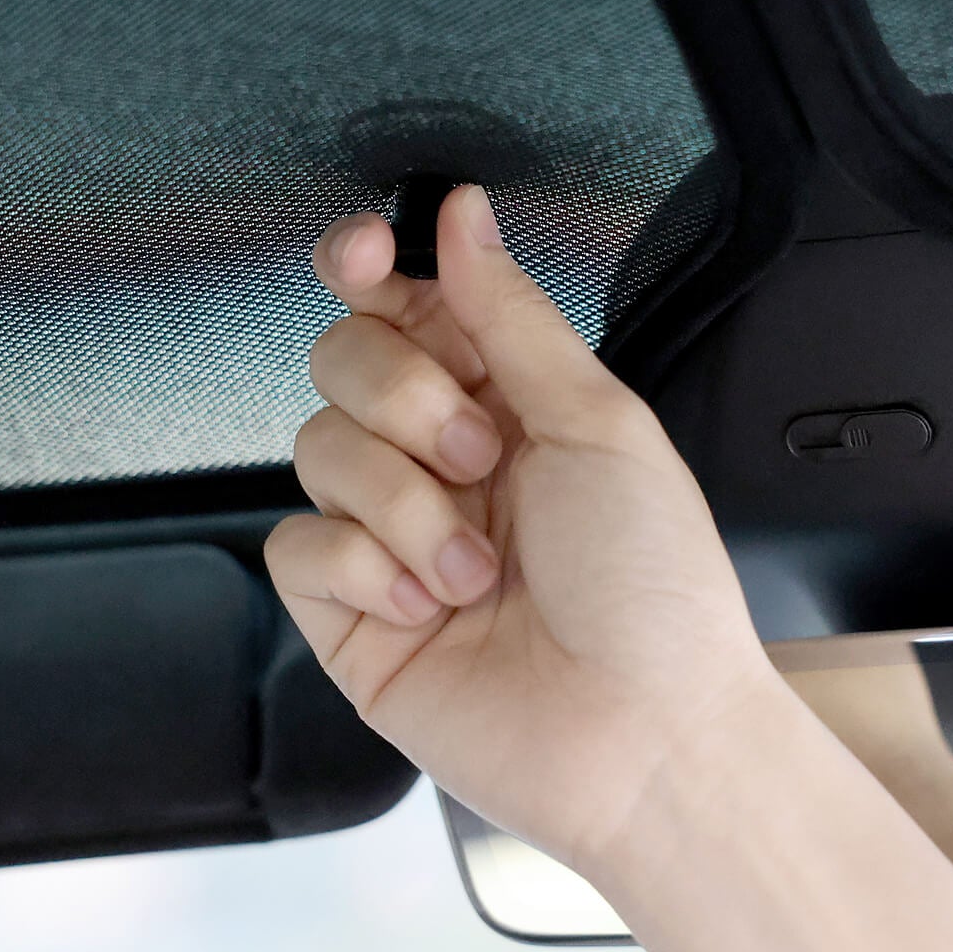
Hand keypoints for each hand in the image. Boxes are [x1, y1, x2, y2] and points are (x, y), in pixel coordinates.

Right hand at [264, 184, 778, 871]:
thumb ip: (511, 314)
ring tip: (475, 566)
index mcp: (510, 404)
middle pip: (343, 360)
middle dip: (403, 397)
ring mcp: (391, 538)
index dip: (367, 267)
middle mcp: (443, 462)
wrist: (644, 736)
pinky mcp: (349, 614)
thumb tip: (463, 215)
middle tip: (478, 456)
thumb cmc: (654, 591)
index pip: (405, 305)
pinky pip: (298, 545)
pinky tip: (430, 606)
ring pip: (316, 447)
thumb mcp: (598, 424)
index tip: (364, 255)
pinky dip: (365, 568)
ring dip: (403, 503)